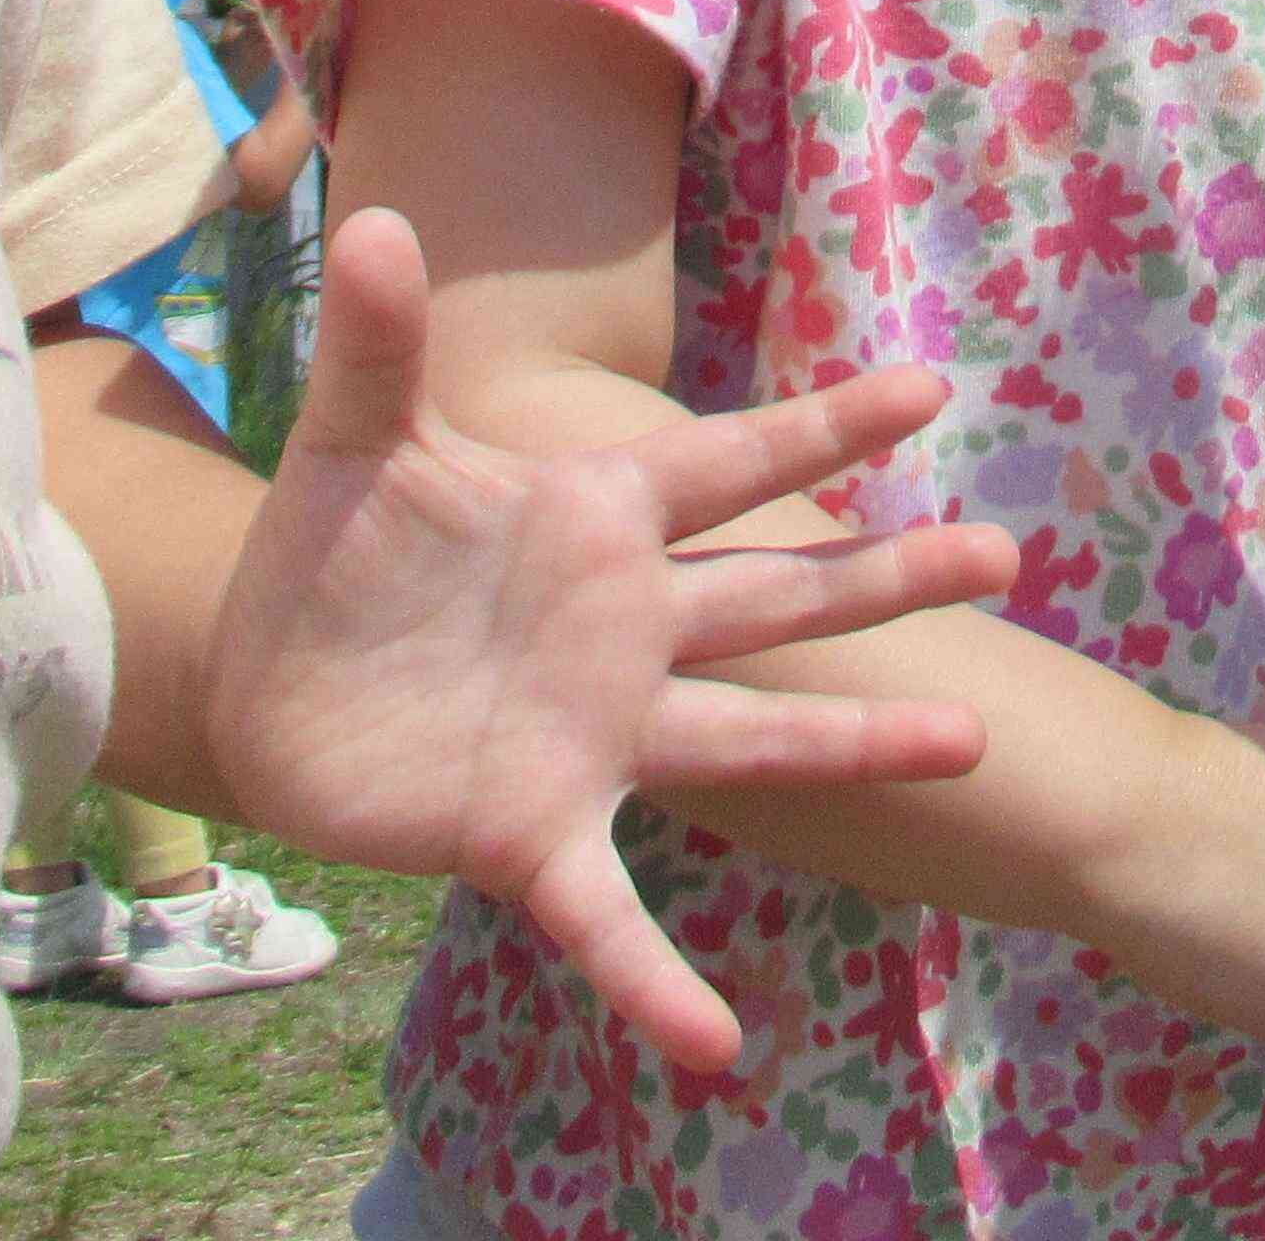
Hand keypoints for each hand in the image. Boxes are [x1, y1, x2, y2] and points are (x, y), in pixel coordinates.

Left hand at [197, 207, 1015, 1072]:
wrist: (261, 681)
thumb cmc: (332, 549)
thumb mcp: (353, 439)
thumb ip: (380, 342)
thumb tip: (381, 217)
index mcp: (595, 521)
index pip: (728, 461)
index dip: (824, 425)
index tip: (930, 385)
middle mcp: (622, 628)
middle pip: (778, 596)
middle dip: (886, 577)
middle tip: (1004, 556)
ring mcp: (594, 735)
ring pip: (751, 741)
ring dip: (853, 746)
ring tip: (967, 746)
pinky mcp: (532, 833)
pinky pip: (610, 919)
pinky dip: (658, 986)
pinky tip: (718, 1048)